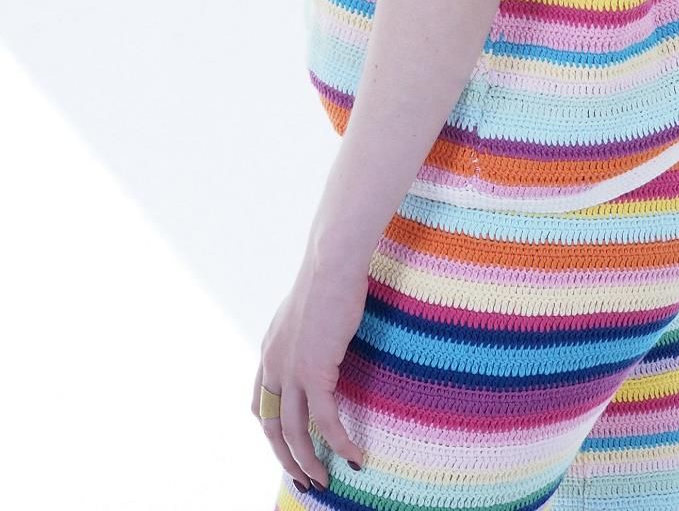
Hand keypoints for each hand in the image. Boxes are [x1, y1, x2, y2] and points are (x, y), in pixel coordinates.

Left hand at [251, 249, 367, 491]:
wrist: (331, 262)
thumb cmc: (328, 276)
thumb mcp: (307, 310)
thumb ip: (307, 332)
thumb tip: (322, 337)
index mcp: (270, 350)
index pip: (260, 402)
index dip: (271, 429)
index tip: (287, 445)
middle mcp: (274, 364)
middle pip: (273, 427)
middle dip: (287, 458)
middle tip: (306, 479)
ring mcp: (291, 370)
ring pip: (295, 432)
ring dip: (309, 461)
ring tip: (326, 479)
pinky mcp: (315, 371)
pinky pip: (326, 420)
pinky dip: (339, 442)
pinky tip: (354, 455)